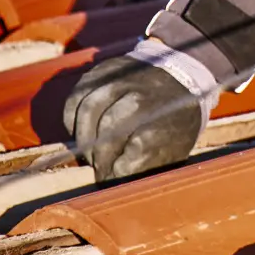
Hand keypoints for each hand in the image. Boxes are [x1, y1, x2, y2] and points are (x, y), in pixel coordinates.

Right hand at [63, 48, 210, 180]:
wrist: (182, 74)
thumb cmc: (175, 120)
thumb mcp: (178, 145)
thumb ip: (152, 165)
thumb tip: (119, 184)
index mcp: (167, 118)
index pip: (138, 148)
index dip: (119, 170)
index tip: (112, 179)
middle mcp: (144, 96)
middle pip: (109, 128)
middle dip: (100, 156)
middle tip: (99, 170)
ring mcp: (123, 80)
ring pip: (89, 109)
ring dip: (84, 138)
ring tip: (90, 154)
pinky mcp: (103, 70)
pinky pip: (77, 96)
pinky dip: (72, 118)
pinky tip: (81, 132)